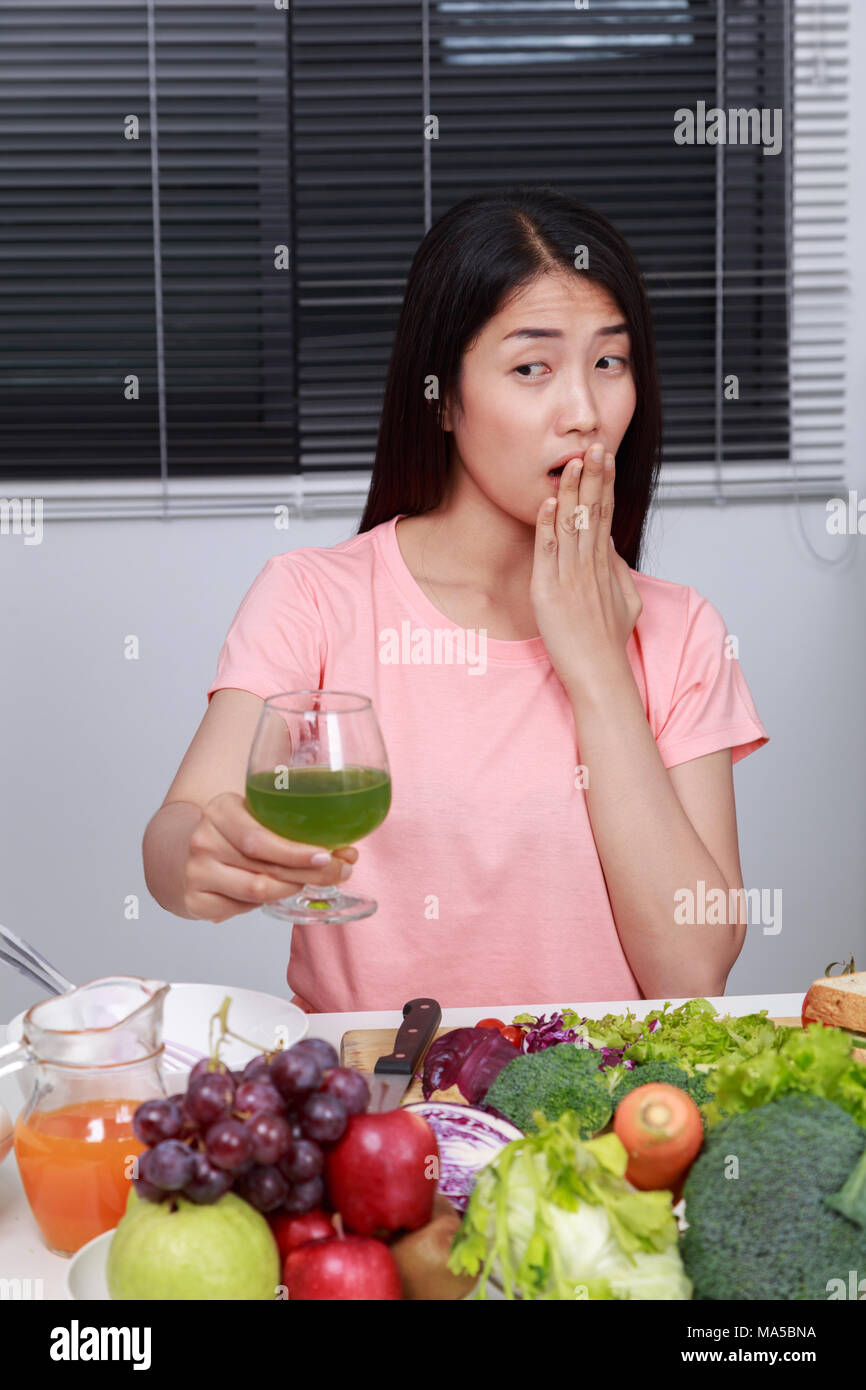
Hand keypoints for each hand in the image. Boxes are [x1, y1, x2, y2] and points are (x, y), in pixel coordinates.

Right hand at [182, 791, 357, 922]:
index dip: (296, 851)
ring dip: (292, 889)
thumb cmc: (228, 834)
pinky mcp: (195, 901)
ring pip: (258, 892)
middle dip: (310, 873)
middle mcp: (204, 841)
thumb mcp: (248, 813)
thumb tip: (347, 846)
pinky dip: (265, 902)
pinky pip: (243, 908)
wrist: (176, 854)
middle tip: (340, 871)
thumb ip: (287, 819)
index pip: (259, 838)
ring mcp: (196, 873)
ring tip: (312, 882)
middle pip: (265, 868)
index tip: (329, 855)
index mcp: (220, 810)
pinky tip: (275, 891)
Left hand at [529, 443, 641, 694]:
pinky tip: (551, 503)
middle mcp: (590, 566)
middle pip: (592, 512)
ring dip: (572, 491)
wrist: (600, 675)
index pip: (606, 514)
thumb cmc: (609, 644)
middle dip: (594, 476)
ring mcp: (570, 578)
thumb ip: (618, 571)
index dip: (604, 484)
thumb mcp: (626, 603)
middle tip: (596, 444)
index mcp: (605, 566)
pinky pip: (548, 553)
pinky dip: (548, 527)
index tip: (605, 456)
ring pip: (572, 526)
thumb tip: (611, 545)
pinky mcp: (550, 593)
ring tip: (573, 461)